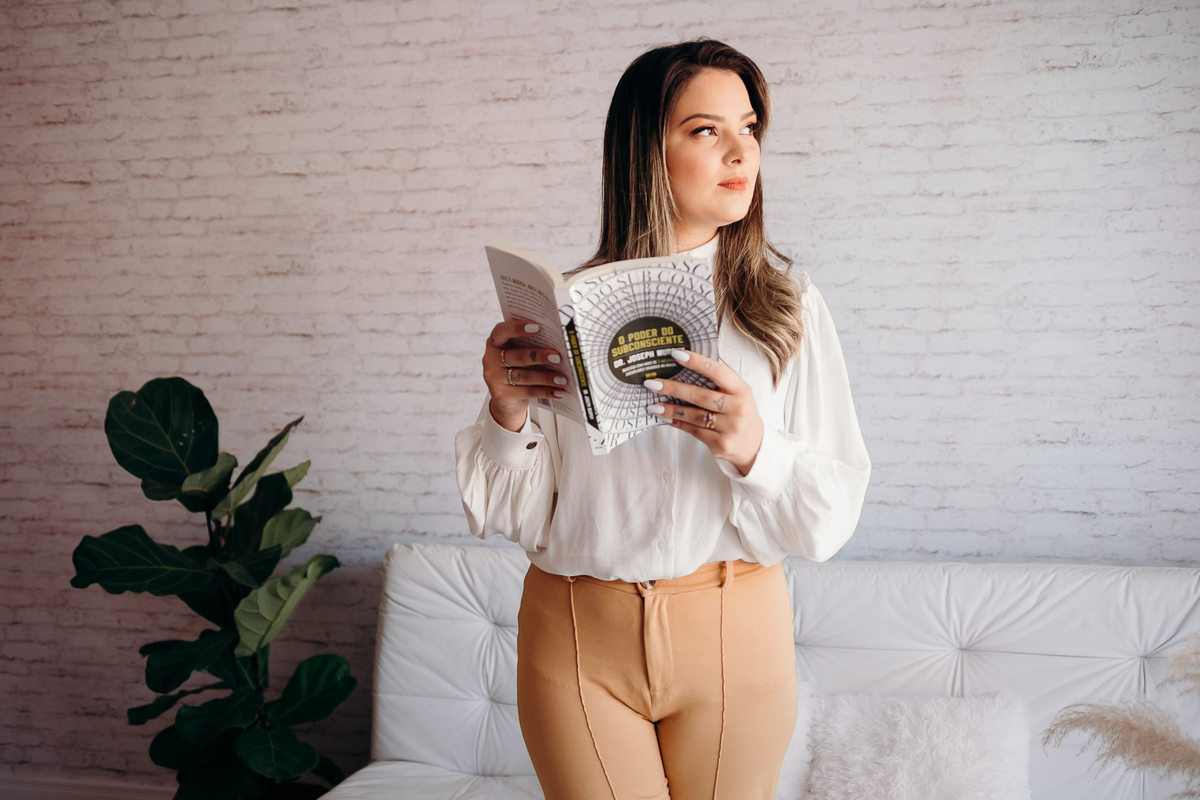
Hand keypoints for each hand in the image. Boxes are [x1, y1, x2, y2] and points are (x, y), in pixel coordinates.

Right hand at [482, 320, 568, 431]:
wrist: (506, 398)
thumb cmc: (517, 367)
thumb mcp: (519, 353)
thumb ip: (531, 345)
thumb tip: (558, 343)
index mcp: (495, 343)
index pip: (501, 331)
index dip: (517, 328)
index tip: (536, 327)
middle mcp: (491, 359)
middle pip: (516, 356)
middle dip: (539, 356)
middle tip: (558, 357)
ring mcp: (494, 378)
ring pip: (524, 376)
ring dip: (546, 377)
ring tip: (562, 379)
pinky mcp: (501, 395)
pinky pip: (527, 392)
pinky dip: (546, 392)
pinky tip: (559, 391)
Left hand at [645, 350, 763, 475]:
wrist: (753, 445)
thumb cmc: (740, 412)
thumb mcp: (737, 394)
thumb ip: (718, 383)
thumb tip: (682, 370)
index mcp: (742, 390)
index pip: (718, 372)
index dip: (697, 362)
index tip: (676, 354)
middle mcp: (738, 408)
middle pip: (700, 396)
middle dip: (673, 389)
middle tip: (652, 384)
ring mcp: (730, 428)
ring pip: (694, 415)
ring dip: (670, 410)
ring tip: (653, 405)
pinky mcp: (720, 443)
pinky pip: (693, 430)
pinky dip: (677, 423)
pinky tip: (664, 418)